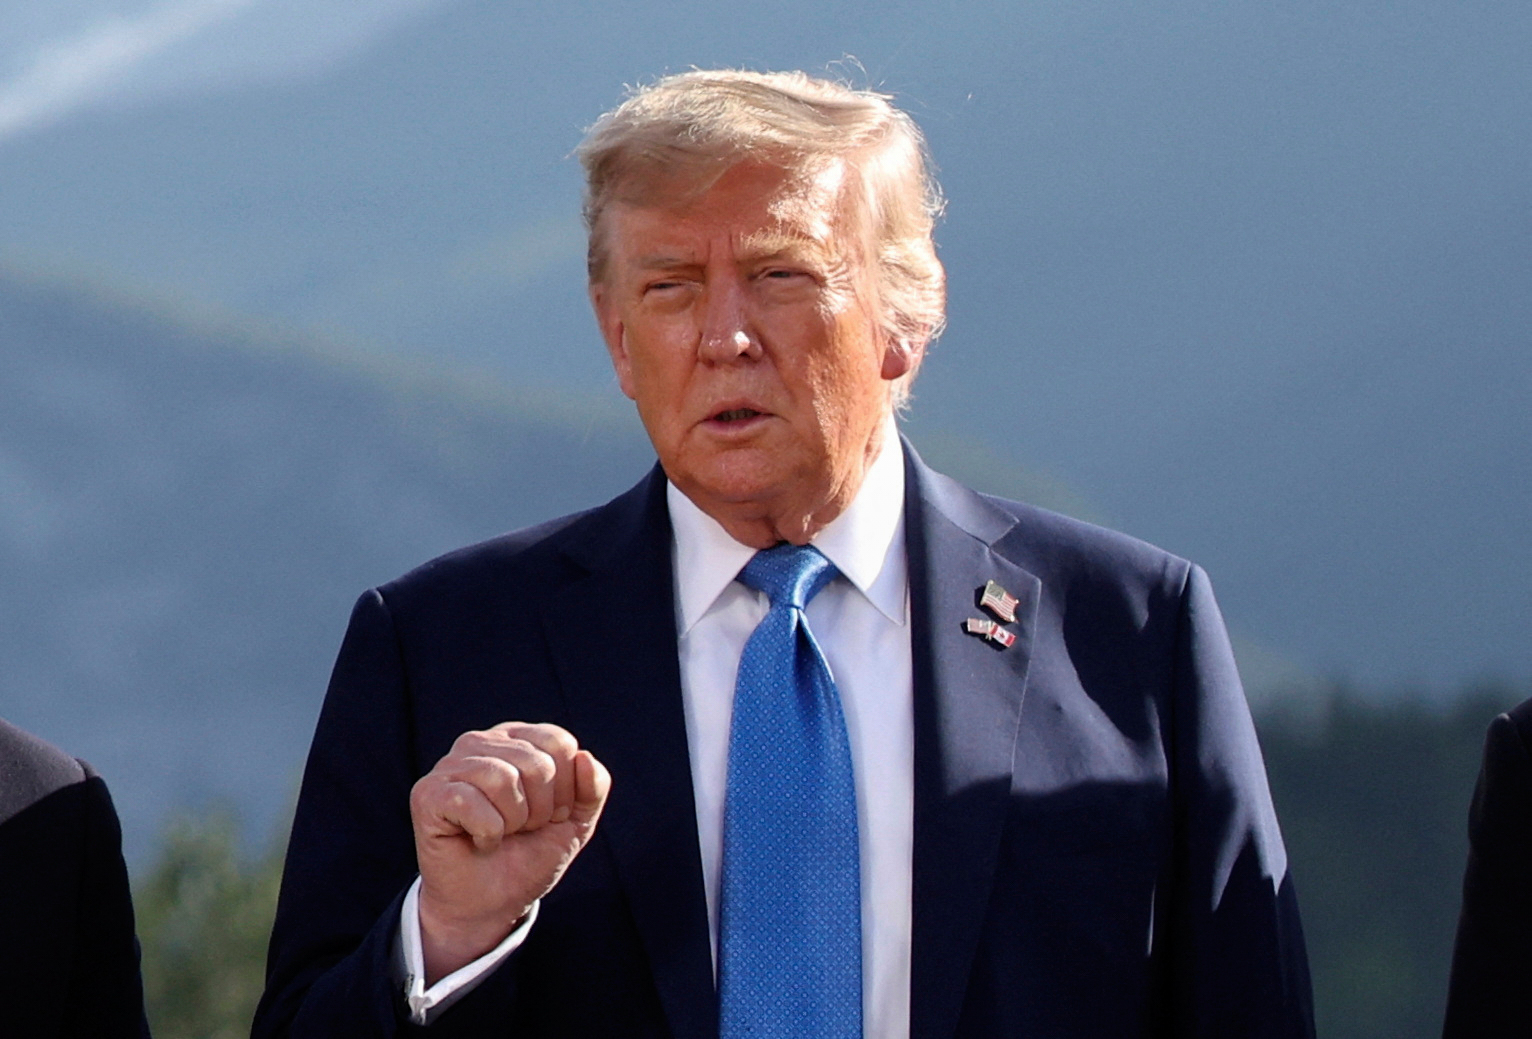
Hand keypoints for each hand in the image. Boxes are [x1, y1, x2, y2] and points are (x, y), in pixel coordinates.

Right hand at [409, 722, 610, 981]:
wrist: (492, 904)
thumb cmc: (529, 854)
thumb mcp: (575, 821)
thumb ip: (593, 787)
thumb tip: (585, 757)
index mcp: (518, 738)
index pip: (560, 743)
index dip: (566, 790)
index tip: (549, 815)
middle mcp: (481, 742)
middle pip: (536, 763)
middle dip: (540, 811)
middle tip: (521, 830)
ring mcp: (450, 765)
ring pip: (502, 779)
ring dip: (512, 822)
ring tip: (500, 833)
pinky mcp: (428, 793)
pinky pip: (470, 803)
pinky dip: (486, 833)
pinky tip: (477, 841)